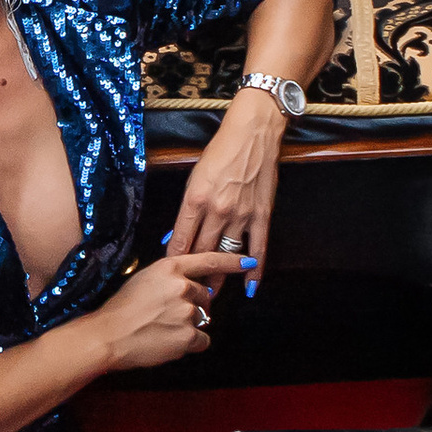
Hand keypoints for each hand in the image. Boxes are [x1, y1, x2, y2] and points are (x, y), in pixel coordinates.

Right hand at [96, 250, 237, 372]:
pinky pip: (201, 340)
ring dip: (189, 326)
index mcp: (169, 267)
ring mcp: (186, 311)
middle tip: (168, 315)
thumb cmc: (121, 309)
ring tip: (162, 330)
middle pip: (204, 296)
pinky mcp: (188, 335)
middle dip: (193, 306)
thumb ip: (170, 278)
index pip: (209, 261)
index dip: (231, 261)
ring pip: (202, 319)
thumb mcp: (144, 279)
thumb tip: (191, 288)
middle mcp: (182, 286)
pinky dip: (190, 344)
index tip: (248, 261)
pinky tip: (169, 342)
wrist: (108, 335)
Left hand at [164, 92, 285, 299]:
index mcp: (195, 199)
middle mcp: (217, 210)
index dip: (173, 264)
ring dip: (218, 279)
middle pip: (201, 253)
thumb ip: (185, 211)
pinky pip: (258, 249)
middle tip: (187, 296)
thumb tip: (172, 239)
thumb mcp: (194, 178)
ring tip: (210, 298)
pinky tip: (250, 287)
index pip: (179, 241)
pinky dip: (254, 270)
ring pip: (226, 255)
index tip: (170, 278)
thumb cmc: (219, 151)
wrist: (252, 133)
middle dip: (193, 277)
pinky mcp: (261, 214)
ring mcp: (241, 214)